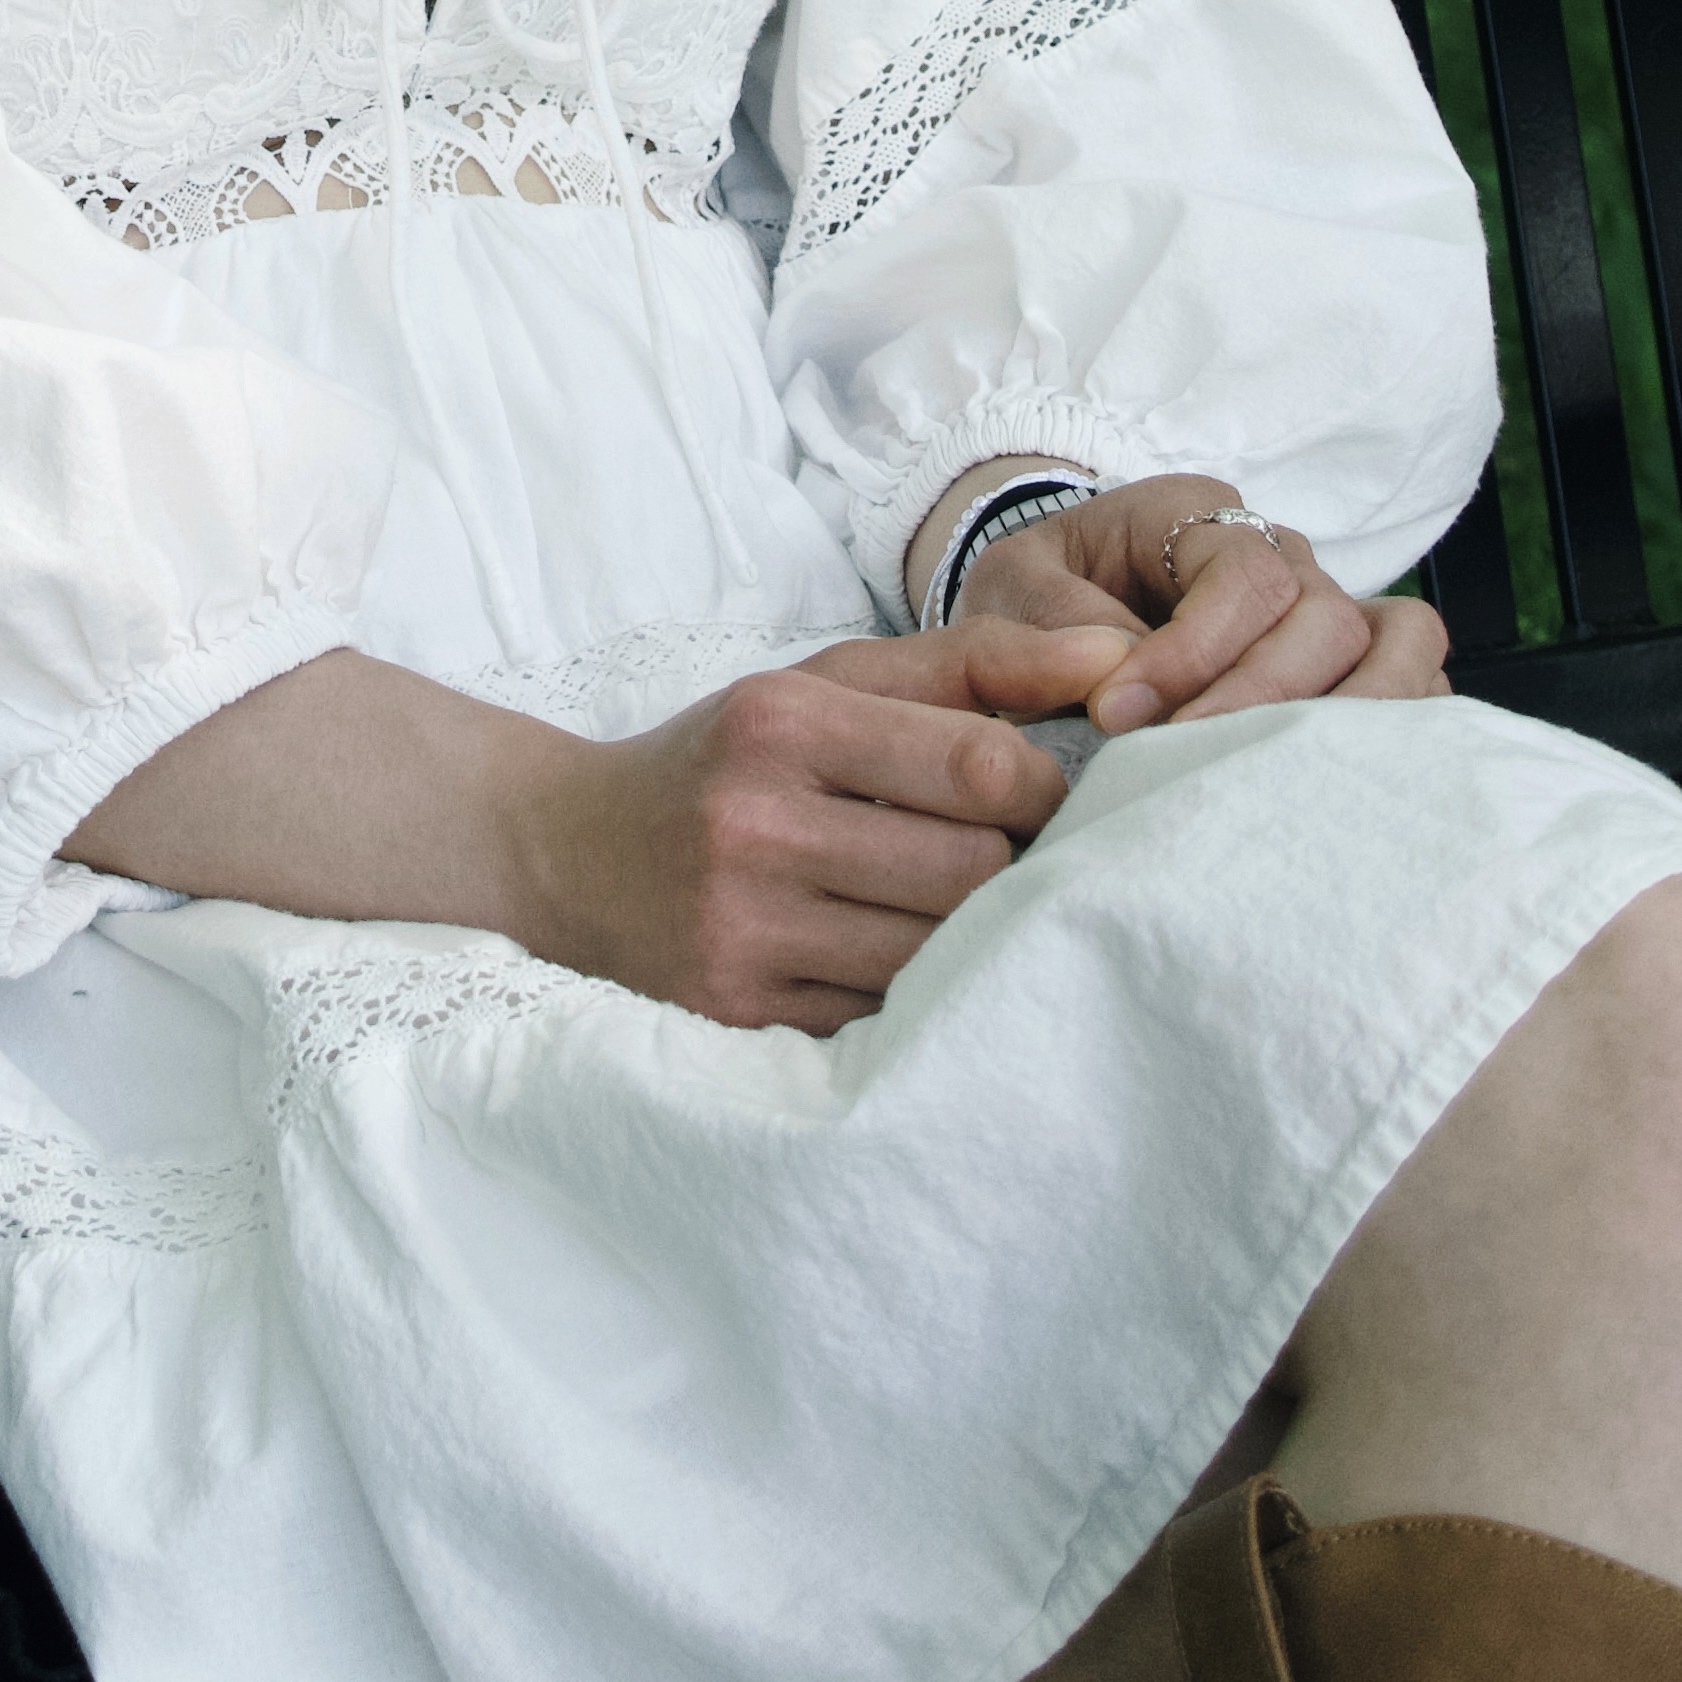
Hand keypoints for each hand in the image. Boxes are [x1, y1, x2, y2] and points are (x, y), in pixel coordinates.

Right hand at [503, 638, 1075, 1035]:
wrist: (567, 856)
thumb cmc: (727, 759)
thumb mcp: (826, 682)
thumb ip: (973, 662)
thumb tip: (1114, 662)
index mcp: (783, 721)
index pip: (979, 764)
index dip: (1040, 788)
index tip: (1035, 796)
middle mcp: (755, 823)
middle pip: (972, 872)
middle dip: (1009, 868)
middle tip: (998, 859)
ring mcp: (742, 928)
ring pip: (937, 955)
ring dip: (967, 935)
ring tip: (950, 907)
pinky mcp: (739, 1011)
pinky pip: (885, 1018)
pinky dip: (910, 992)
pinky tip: (890, 955)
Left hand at [924, 470, 1449, 737]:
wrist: (1052, 618)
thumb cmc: (1038, 601)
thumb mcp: (1010, 594)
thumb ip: (1051, 629)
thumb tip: (1124, 679)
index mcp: (1198, 518)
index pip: (1244, 576)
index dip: (1194, 652)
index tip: (1116, 715)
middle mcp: (1282, 555)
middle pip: (1326, 618)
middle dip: (1258, 700)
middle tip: (1177, 758)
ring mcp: (1329, 610)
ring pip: (1400, 647)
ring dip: (1347, 722)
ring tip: (1271, 786)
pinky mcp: (1353, 671)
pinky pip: (1416, 688)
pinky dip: (1391, 738)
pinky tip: (1326, 794)